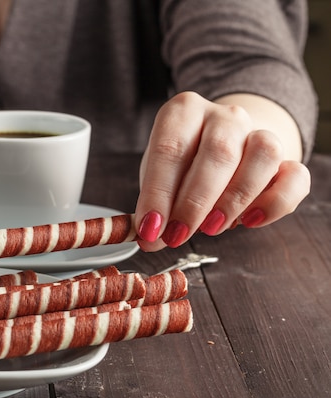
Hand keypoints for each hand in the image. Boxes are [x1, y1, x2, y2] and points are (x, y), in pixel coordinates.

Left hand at [135, 91, 310, 250]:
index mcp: (184, 111)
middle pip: (218, 152)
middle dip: (194, 203)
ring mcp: (259, 131)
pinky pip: (295, 176)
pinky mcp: (287, 157)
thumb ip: (154, 207)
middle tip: (177, 235)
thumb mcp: (159, 179)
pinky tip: (250, 221)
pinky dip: (275, 203)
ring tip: (211, 228)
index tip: (149, 229)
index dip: (158, 193)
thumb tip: (149, 240)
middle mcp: (225, 116)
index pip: (169, 149)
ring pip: (263, 156)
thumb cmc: (182, 165)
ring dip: (235, 199)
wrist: (223, 148)